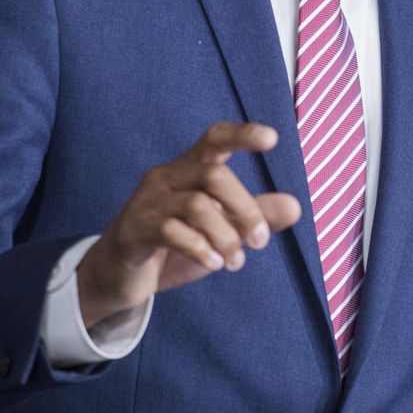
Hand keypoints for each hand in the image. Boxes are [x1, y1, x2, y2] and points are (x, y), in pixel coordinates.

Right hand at [77, 122, 300, 326]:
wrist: (118, 277)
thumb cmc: (172, 247)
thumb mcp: (220, 233)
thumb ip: (254, 218)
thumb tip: (295, 206)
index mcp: (187, 171)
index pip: (214, 140)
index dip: (241, 135)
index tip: (271, 138)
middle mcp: (166, 178)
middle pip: (214, 176)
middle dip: (245, 209)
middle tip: (259, 242)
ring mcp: (147, 203)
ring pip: (197, 206)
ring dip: (226, 237)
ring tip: (233, 262)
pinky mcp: (133, 231)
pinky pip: (171, 231)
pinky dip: (200, 249)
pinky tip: (212, 263)